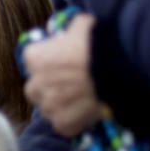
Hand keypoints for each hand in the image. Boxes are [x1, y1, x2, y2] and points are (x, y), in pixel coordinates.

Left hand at [22, 13, 101, 136]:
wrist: (115, 70)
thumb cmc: (98, 44)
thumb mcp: (83, 25)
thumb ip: (69, 27)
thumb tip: (63, 26)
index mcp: (34, 58)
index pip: (33, 61)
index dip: (49, 63)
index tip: (62, 64)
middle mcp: (35, 84)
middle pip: (37, 89)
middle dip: (50, 88)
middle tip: (72, 85)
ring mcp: (48, 106)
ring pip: (50, 109)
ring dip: (62, 105)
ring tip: (83, 99)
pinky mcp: (63, 123)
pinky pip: (64, 124)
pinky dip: (75, 121)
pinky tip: (88, 112)